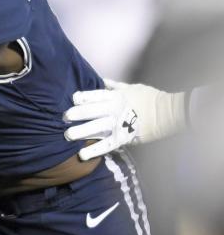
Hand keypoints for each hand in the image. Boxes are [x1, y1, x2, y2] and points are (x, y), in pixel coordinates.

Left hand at [64, 79, 186, 160]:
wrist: (171, 113)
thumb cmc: (150, 98)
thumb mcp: (132, 88)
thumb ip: (114, 85)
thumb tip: (102, 80)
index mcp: (115, 96)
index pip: (93, 95)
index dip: (81, 98)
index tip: (71, 100)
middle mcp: (114, 109)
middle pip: (90, 111)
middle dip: (75, 114)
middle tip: (63, 117)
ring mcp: (119, 124)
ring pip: (96, 128)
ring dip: (80, 132)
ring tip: (67, 136)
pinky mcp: (124, 138)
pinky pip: (107, 145)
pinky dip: (95, 151)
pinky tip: (82, 155)